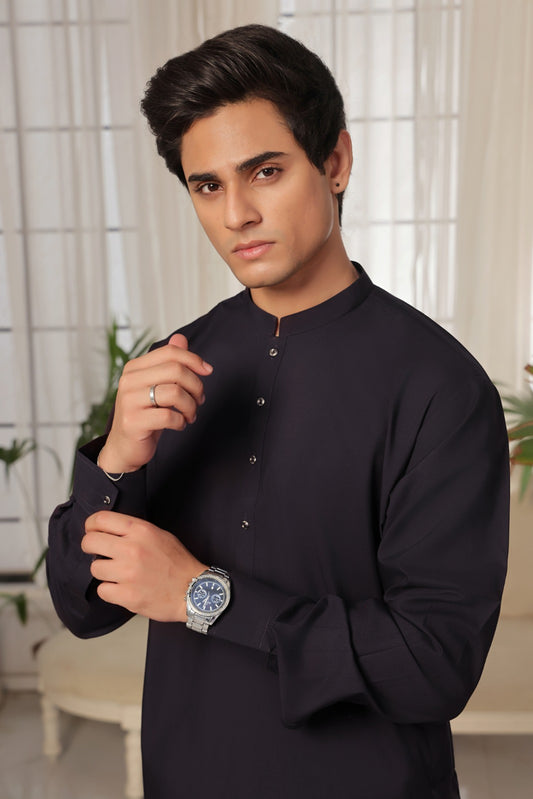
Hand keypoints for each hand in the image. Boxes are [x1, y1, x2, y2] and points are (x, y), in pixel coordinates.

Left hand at [82, 511, 205, 621]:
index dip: (91, 525)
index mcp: (140, 531)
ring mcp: (128, 573)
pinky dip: (110, 591)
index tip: (91, 531)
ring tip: (117, 574)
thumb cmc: (178, 563)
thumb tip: (109, 529)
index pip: (100, 520)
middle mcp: (132, 549)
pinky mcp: (127, 595)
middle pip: (90, 542)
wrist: (194, 591)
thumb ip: (135, 530)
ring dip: (103, 572)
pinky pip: (102, 590)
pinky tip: (122, 588)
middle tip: (97, 552)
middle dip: (90, 547)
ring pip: (94, 569)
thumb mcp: (160, 535)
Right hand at [98, 333, 212, 473]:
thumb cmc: (145, 414)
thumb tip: (180, 338)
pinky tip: (179, 424)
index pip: (170, 353)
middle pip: (176, 370)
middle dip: (196, 386)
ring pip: (175, 393)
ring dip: (191, 406)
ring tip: (191, 415)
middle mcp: (129, 381)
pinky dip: (181, 421)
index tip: (208, 371)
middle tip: (199, 400)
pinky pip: (169, 416)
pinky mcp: (133, 422)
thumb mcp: (157, 385)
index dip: (194, 359)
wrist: (125, 447)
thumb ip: (168, 362)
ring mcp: (129, 401)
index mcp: (135, 368)